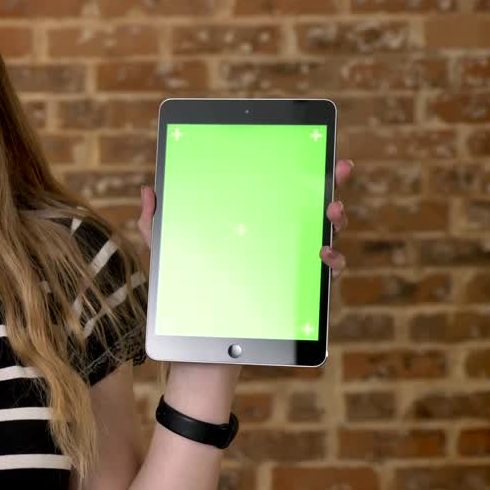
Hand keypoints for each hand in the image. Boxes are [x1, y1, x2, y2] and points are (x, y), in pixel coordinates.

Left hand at [136, 158, 353, 280]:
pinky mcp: (302, 292)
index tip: (312, 146)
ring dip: (337, 219)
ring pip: (328, 235)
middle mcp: (280, 238)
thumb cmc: (187, 291)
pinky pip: (329, 275)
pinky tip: (323, 254)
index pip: (279, 188)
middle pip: (313, 205)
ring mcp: (294, 264)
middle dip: (332, 183)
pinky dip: (334, 262)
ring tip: (332, 211)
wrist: (200, 343)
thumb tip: (148, 190)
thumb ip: (156, 223)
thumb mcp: (167, 253)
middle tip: (340, 168)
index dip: (299, 168)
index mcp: (254, 220)